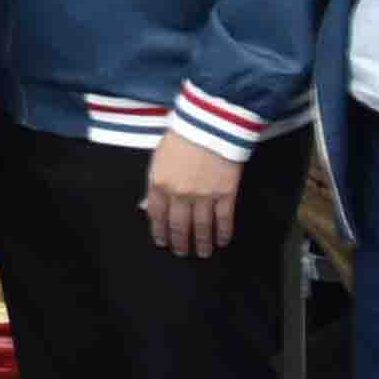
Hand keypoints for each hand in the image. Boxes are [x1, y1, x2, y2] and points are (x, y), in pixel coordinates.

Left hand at [142, 130, 244, 257]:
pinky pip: (224, 219)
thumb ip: (156, 181)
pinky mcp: (226, 194)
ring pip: (201, 227)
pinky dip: (223, 233)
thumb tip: (152, 204)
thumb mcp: (159, 157)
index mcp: (159, 183)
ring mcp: (203, 196)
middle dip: (179, 242)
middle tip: (181, 253)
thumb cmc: (181, 135)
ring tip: (203, 253)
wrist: (209, 125)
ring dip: (202, 242)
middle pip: (178, 225)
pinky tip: (222, 241)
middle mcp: (179, 194)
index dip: (159, 230)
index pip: (156, 215)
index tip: (162, 241)